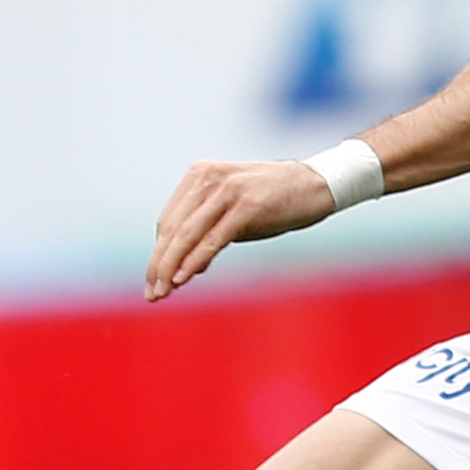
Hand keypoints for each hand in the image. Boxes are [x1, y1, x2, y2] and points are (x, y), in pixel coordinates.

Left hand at [146, 158, 332, 299]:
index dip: (159, 254)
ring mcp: (227, 189)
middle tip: (152, 294)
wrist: (317, 185)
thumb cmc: (275, 201)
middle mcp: (208, 178)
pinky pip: (213, 238)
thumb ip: (208, 233)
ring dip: (170, 267)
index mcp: (200, 175)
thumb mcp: (234, 212)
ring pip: (187, 234)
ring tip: (162, 292)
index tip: (154, 281)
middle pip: (172, 229)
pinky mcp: (246, 205)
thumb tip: (183, 269)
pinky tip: (183, 278)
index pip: (168, 221)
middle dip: (158, 265)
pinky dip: (195, 260)